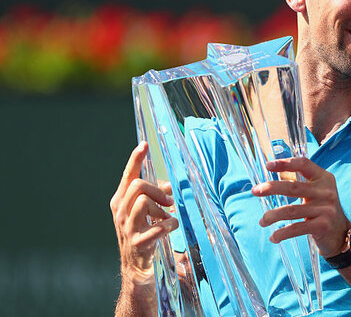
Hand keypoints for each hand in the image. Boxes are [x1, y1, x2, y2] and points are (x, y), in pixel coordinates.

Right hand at [110, 142, 178, 283]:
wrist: (136, 267)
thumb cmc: (143, 233)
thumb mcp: (147, 211)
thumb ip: (156, 195)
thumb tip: (167, 185)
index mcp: (120, 201)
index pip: (128, 175)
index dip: (135, 159)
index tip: (144, 144)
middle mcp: (119, 212)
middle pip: (138, 186)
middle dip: (157, 190)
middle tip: (169, 201)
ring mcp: (126, 228)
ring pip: (143, 202)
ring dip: (161, 208)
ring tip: (166, 217)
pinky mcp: (138, 242)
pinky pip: (158, 225)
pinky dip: (169, 224)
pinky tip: (171, 227)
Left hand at [252, 157, 350, 257]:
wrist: (341, 233)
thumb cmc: (323, 209)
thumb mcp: (318, 192)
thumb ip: (301, 184)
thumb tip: (271, 180)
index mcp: (324, 178)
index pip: (304, 164)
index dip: (285, 164)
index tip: (268, 165)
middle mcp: (326, 191)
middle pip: (293, 187)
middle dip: (271, 188)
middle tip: (255, 191)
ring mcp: (326, 209)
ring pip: (292, 210)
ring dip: (273, 216)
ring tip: (262, 221)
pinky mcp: (322, 226)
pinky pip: (297, 228)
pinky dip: (282, 233)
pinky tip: (274, 237)